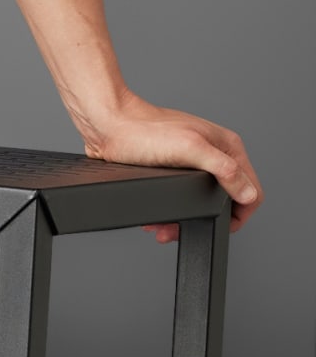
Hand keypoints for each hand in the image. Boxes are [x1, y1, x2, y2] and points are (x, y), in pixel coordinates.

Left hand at [76, 93, 262, 241]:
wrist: (105, 125)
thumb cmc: (142, 130)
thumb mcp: (190, 149)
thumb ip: (224, 170)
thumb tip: (247, 193)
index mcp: (226, 146)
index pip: (250, 189)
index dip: (239, 214)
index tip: (220, 227)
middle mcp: (212, 153)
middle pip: (225, 198)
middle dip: (206, 219)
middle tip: (181, 231)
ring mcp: (192, 161)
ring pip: (200, 200)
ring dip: (185, 219)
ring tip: (164, 229)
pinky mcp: (171, 168)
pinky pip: (180, 197)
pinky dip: (170, 211)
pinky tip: (156, 218)